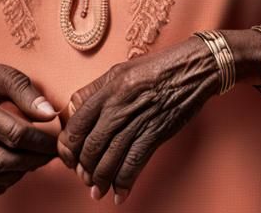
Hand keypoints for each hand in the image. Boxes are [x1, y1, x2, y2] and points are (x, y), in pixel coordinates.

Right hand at [0, 55, 59, 199]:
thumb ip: (24, 91)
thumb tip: (49, 113)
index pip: (13, 133)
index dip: (40, 141)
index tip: (56, 141)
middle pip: (0, 160)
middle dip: (32, 161)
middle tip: (49, 155)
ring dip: (16, 174)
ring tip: (32, 162)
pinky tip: (9, 173)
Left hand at [56, 37, 220, 203]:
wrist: (192, 69)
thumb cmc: (157, 67)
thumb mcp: (121, 70)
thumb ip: (96, 89)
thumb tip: (76, 109)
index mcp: (108, 88)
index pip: (76, 124)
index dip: (68, 146)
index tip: (69, 156)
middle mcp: (119, 105)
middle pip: (90, 146)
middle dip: (83, 168)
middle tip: (83, 175)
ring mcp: (137, 121)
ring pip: (109, 159)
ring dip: (100, 180)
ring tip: (97, 189)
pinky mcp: (155, 133)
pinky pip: (133, 164)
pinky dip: (124, 183)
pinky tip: (119, 193)